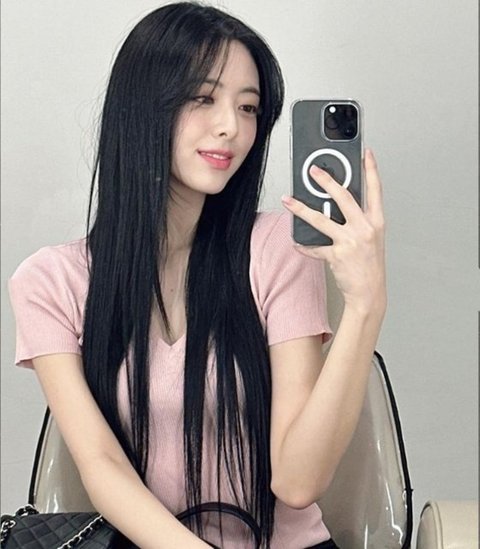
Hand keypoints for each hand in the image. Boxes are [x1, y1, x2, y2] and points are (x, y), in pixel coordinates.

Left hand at [282, 149, 385, 314]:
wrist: (369, 292)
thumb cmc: (370, 265)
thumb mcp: (372, 238)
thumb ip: (359, 220)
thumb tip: (337, 206)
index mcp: (376, 222)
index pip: (375, 190)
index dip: (371, 170)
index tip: (366, 154)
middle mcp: (364, 229)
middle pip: (343, 198)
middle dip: (326, 181)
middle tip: (313, 170)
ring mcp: (349, 242)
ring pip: (321, 219)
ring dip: (301, 209)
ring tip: (288, 200)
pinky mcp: (336, 255)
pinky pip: (314, 247)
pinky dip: (304, 245)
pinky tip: (297, 242)